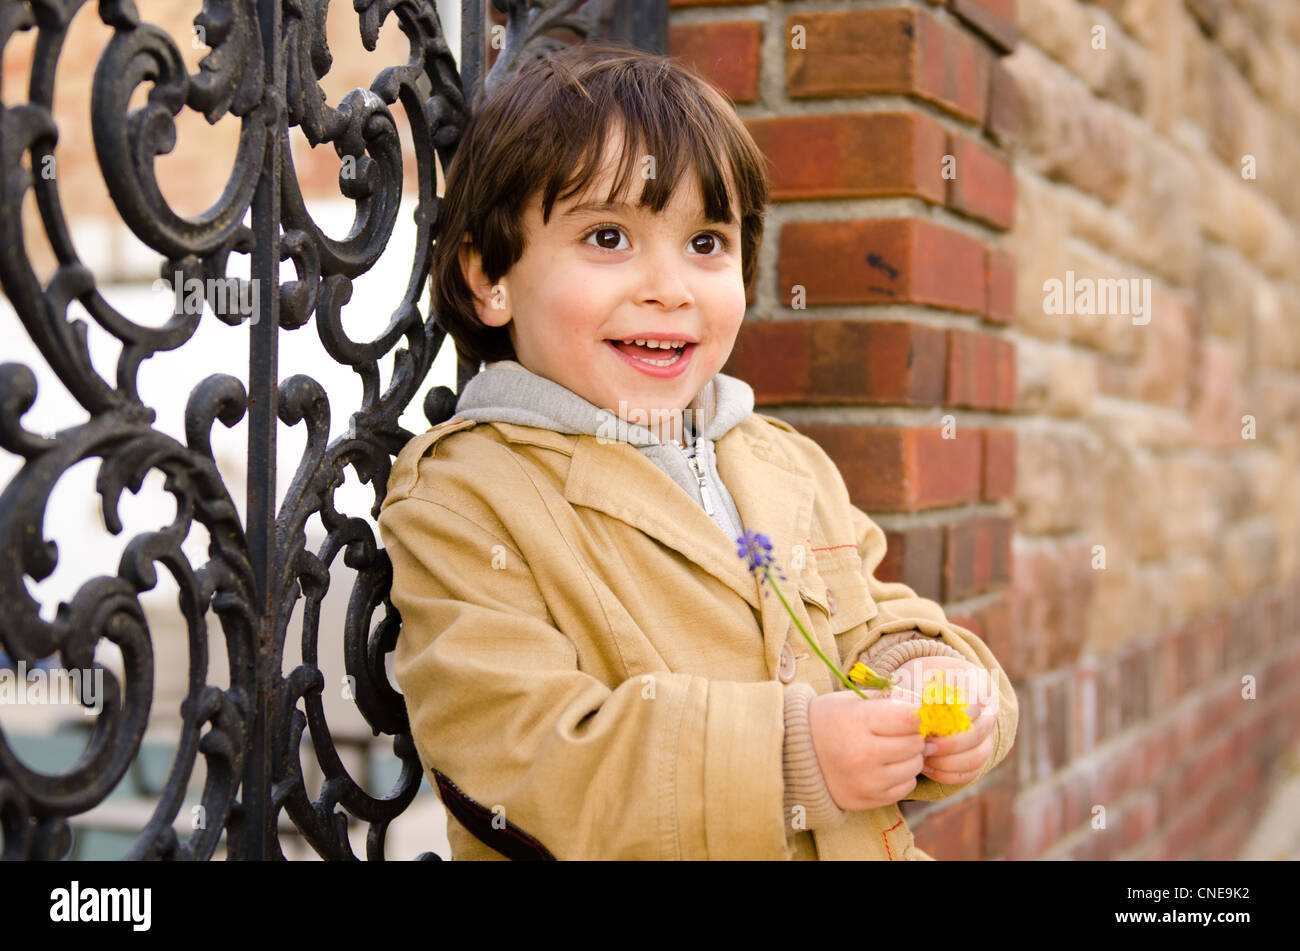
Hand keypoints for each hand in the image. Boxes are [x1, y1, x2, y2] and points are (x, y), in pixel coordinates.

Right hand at [807, 690, 925, 811]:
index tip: (910, 713)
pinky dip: (901, 775)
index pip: (910, 718)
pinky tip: (885, 766)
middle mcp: (863, 754)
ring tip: (890, 749)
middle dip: (913, 735)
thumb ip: (888, 701)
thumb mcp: (852, 701)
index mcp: (858, 722)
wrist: (793, 756)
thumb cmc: (827, 721)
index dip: (916, 714)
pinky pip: (906, 787)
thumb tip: (926, 709)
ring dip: (909, 756)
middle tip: (899, 731)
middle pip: (915, 743)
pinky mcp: (869, 800)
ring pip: (914, 766)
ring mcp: (867, 781)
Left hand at [892, 656, 998, 786]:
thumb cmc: (915, 681)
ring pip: (976, 757)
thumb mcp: (914, 675)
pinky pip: (970, 772)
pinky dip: (947, 773)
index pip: (973, 703)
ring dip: (946, 762)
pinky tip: (926, 767)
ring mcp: (987, 735)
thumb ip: (918, 686)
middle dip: (947, 744)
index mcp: (978, 683)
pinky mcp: (979, 755)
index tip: (926, 723)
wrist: (920, 694)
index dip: (950, 717)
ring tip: (922, 757)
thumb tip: (920, 707)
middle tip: (923, 746)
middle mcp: (988, 709)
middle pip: (975, 733)